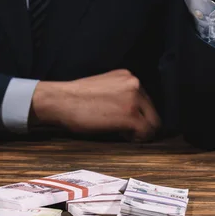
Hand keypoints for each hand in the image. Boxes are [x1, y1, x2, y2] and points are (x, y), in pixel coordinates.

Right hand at [30, 69, 160, 140]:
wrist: (61, 101)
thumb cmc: (76, 97)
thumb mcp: (104, 85)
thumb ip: (120, 92)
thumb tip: (132, 109)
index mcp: (128, 76)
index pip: (146, 100)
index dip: (139, 114)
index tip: (127, 122)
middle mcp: (135, 84)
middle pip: (152, 112)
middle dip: (142, 123)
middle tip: (126, 131)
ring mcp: (134, 99)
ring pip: (153, 124)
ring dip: (140, 132)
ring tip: (123, 133)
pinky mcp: (130, 116)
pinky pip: (146, 133)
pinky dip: (137, 139)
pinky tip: (122, 136)